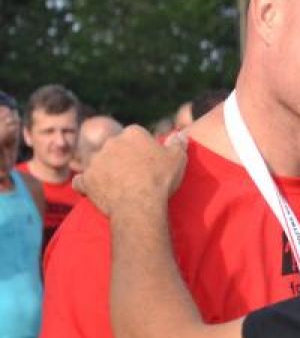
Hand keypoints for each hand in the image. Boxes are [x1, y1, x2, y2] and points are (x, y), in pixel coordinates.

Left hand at [73, 126, 187, 215]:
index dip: (142, 148)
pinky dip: (86, 184)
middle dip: (122, 157)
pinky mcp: (86, 178)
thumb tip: (180, 134)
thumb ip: (178, 143)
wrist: (140, 204)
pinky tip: (93, 190)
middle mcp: (111, 142)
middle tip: (134, 174)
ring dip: (104, 170)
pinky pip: (81, 180)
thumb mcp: (178, 158)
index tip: (148, 161)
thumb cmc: (160, 179)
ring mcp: (95, 160)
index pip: (136, 136)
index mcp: (133, 133)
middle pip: (115, 147)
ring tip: (117, 185)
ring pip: (98, 162)